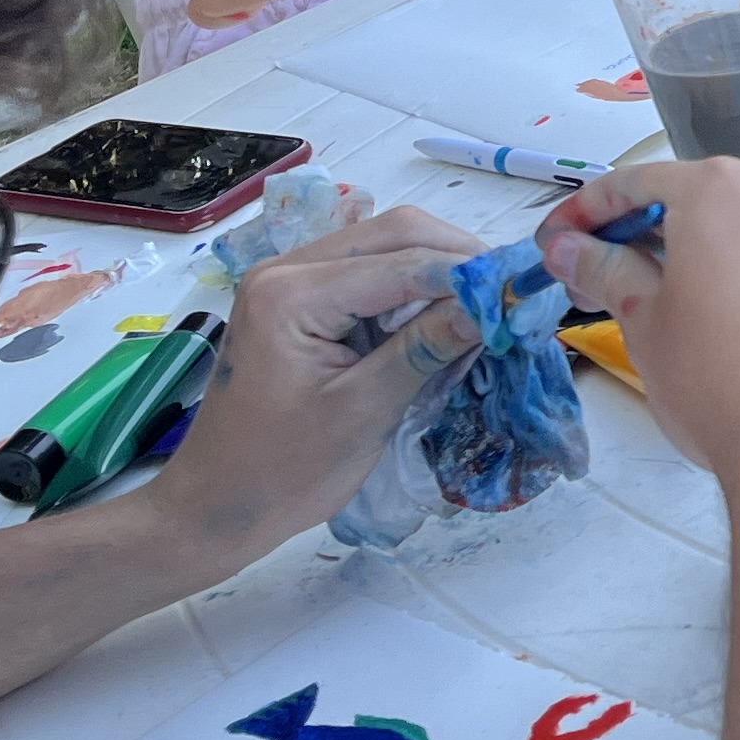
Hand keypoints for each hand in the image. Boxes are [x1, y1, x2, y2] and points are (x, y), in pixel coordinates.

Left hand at [135, 207, 483, 550]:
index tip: (522, 292)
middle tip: (509, 295)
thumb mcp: (364, 412)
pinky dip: (409, 289)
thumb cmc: (283, 472)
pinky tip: (442, 317)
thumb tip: (491, 306)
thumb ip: (426, 348)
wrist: (217, 506)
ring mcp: (288, 280)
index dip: (467, 274)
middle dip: (456, 259)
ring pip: (382, 246)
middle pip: (393, 233)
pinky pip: (365, 273)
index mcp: (291, 293)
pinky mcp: (297, 300)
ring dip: (436, 270)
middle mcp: (285, 268)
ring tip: (484, 307)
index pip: (400, 262)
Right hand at [534, 159, 739, 510]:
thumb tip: (570, 247)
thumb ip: (606, 270)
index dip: (591, 213)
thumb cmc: (717, 386)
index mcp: (723, 193)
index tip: (563, 241)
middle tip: (627, 284)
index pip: (640, 185)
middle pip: (716, 205)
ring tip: (716, 326)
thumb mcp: (645, 324)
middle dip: (667, 238)